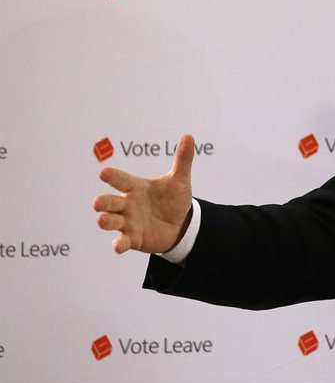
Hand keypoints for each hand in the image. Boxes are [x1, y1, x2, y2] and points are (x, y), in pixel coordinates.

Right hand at [93, 134, 195, 254]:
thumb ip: (182, 160)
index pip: (121, 180)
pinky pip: (122, 241)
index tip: (103, 172)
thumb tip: (189, 136)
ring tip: (102, 220)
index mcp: (136, 187)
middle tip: (97, 202)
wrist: (181, 224)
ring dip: (106, 221)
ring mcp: (128, 222)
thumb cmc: (173, 200)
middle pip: (110, 202)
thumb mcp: (180, 180)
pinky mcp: (132, 238)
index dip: (112, 176)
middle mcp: (127, 204)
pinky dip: (119, 244)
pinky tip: (118, 246)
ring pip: (111, 221)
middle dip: (103, 202)